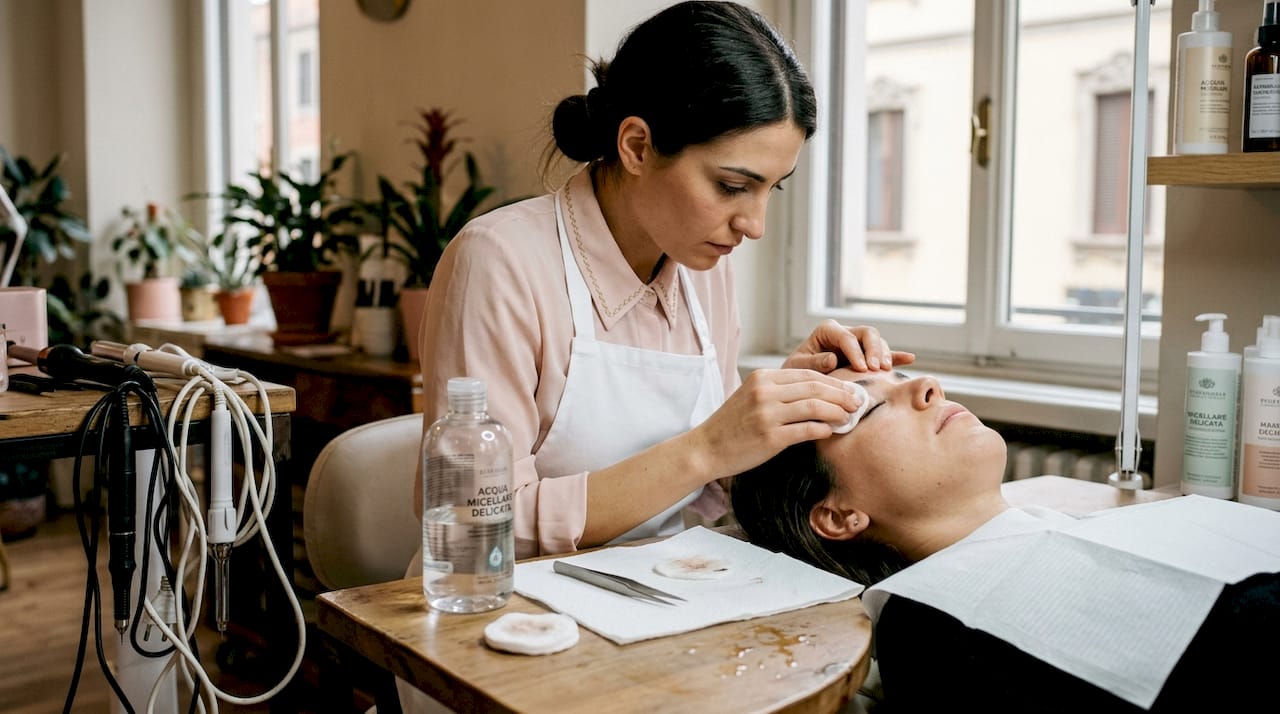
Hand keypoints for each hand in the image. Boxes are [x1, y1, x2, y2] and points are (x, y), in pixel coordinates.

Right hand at [688, 368, 864, 478]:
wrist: (706, 448)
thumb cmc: (733, 425)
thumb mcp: (752, 397)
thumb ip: (779, 391)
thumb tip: (818, 393)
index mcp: (762, 378)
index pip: (807, 374)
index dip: (833, 381)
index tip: (849, 389)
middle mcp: (764, 392)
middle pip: (815, 387)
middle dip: (842, 394)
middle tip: (858, 402)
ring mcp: (767, 414)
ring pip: (815, 406)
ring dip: (838, 412)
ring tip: (850, 417)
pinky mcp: (770, 437)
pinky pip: (807, 430)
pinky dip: (824, 430)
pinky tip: (831, 432)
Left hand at [783, 320, 914, 372]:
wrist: (801, 383)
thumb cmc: (796, 373)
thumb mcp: (798, 368)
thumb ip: (814, 362)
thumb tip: (833, 358)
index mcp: (827, 331)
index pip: (846, 337)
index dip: (856, 351)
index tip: (861, 368)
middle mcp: (845, 333)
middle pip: (867, 333)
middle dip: (874, 349)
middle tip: (876, 368)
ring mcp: (858, 344)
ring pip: (878, 341)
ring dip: (885, 354)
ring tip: (885, 370)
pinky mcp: (866, 356)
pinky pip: (885, 353)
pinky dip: (896, 356)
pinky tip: (909, 359)